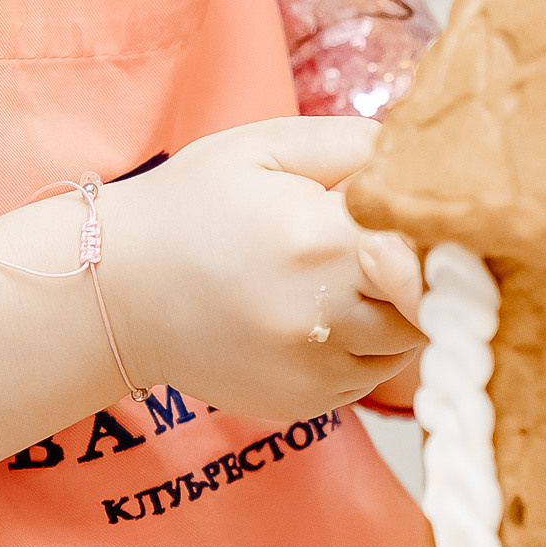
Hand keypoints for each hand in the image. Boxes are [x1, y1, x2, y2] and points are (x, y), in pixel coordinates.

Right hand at [97, 118, 424, 421]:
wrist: (115, 291)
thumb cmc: (188, 208)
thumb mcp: (262, 147)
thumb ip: (351, 143)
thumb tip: (421, 157)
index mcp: (320, 237)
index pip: (429, 242)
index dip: (429, 227)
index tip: (412, 215)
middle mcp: (324, 313)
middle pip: (429, 302)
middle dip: (419, 273)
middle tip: (384, 246)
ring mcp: (314, 368)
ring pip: (407, 347)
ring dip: (398, 314)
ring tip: (348, 280)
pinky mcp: (303, 403)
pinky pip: (370, 380)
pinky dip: (365, 350)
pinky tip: (323, 317)